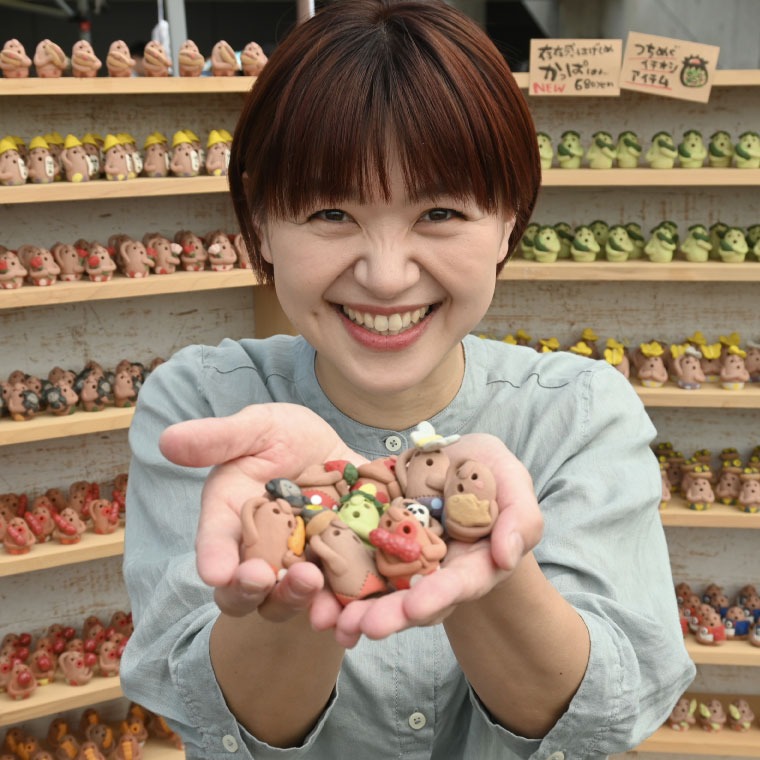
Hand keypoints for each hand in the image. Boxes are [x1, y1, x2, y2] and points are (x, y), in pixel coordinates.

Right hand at [159, 403, 359, 623]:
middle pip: (248, 588)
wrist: (336, 449)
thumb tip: (168, 439)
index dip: (213, 558)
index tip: (215, 572)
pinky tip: (354, 613)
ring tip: (313, 589)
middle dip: (252, 590)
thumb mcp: (257, 428)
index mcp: (231, 516)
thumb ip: (218, 438)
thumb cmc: (284, 436)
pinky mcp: (338, 567)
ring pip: (290, 600)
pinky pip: (337, 597)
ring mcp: (299, 564)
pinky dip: (344, 609)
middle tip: (266, 579)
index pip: (215, 543)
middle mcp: (261, 550)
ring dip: (298, 602)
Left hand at [329, 434, 542, 646]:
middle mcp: (436, 571)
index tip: (416, 609)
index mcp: (473, 562)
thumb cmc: (487, 469)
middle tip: (362, 626)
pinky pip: (352, 564)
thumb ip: (520, 516)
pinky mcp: (371, 543)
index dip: (439, 596)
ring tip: (330, 622)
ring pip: (380, 591)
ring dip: (356, 609)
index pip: (460, 584)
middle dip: (390, 615)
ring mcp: (401, 560)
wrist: (448, 460)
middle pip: (415, 599)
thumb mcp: (510, 479)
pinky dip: (333, 582)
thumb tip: (506, 556)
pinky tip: (314, 593)